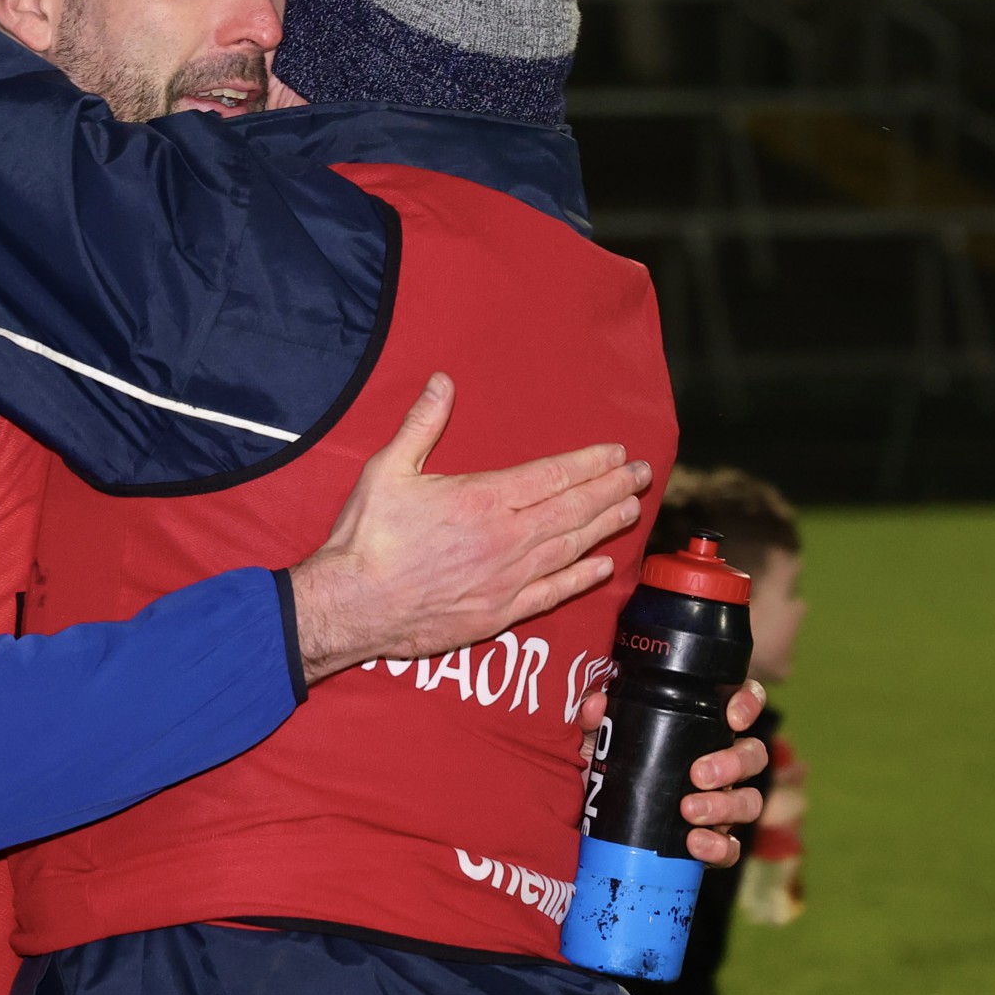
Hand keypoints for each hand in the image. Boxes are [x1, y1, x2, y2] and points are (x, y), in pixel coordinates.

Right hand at [290, 373, 650, 683]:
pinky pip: (553, 593)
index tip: (616, 453)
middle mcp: (506, 539)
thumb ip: (421, 425)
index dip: (589, 463)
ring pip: (571, 547)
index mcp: (483, 499)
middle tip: (642, 474)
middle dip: (612, 488)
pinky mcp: (498, 611)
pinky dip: (582, 578)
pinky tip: (603, 568)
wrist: (353, 605)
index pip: (552, 475)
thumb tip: (441, 382)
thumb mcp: (388, 469)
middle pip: (574, 509)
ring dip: (606, 526)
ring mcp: (507, 578)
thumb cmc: (367, 539)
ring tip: (632, 509)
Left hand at [573, 681, 768, 867]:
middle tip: (698, 774)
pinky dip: (719, 847)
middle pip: (754, 756)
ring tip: (688, 811)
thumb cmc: (608, 769)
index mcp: (700, 733)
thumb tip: (597, 705)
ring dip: (725, 805)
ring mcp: (720, 804)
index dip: (750, 704)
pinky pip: (730, 848)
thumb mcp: (596, 740)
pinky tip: (695, 843)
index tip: (734, 717)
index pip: (740, 708)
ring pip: (750, 801)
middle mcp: (719, 766)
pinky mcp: (710, 842)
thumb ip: (593, 718)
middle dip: (734, 763)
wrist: (593, 822)